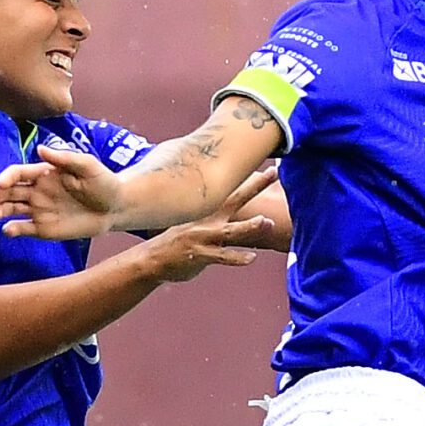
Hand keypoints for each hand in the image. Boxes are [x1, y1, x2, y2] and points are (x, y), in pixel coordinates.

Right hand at [0, 144, 124, 240]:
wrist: (115, 207)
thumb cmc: (103, 182)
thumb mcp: (87, 165)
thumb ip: (64, 158)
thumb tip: (39, 148)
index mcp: (43, 173)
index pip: (18, 173)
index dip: (7, 177)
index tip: (0, 183)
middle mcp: (36, 191)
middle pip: (9, 192)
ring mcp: (38, 210)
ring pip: (11, 209)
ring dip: (0, 211)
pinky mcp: (43, 228)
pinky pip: (24, 229)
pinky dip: (14, 230)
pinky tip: (8, 231)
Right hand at [139, 168, 276, 282]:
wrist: (151, 260)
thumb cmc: (176, 242)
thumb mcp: (191, 223)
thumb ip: (212, 219)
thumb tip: (228, 216)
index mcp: (207, 210)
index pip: (233, 190)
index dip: (251, 178)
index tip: (270, 166)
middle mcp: (208, 220)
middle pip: (236, 199)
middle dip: (255, 185)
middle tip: (273, 172)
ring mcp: (203, 237)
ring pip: (230, 231)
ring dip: (248, 226)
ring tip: (265, 221)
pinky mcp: (200, 255)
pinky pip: (221, 256)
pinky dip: (237, 258)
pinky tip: (251, 258)